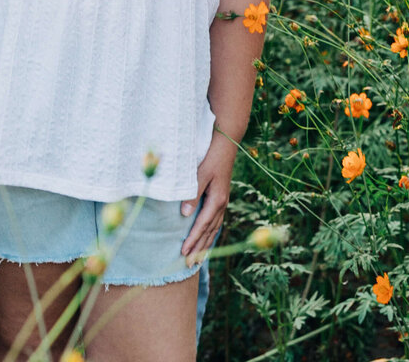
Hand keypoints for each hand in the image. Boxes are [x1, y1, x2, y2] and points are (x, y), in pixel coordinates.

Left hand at [180, 128, 235, 260]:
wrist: (226, 144)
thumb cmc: (211, 157)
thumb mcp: (200, 173)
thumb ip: (193, 193)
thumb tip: (185, 215)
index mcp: (217, 201)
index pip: (202, 226)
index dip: (192, 241)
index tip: (183, 254)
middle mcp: (221, 205)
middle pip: (209, 233)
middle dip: (198, 249)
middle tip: (188, 264)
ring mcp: (222, 203)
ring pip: (213, 230)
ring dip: (205, 245)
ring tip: (197, 259)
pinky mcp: (221, 199)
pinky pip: (215, 222)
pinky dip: (209, 234)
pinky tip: (206, 240)